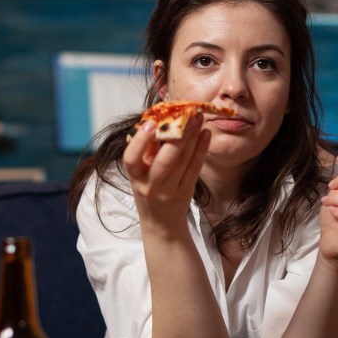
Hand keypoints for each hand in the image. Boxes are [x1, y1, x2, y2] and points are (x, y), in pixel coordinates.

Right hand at [123, 114, 210, 235]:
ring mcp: (170, 191)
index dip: (139, 141)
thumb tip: (157, 120)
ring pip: (182, 162)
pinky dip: (201, 150)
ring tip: (198, 118)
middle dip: (177, 135)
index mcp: (135, 177)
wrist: (161, 224)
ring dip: (192, 137)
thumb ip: (146, 151)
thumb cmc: (149, 191)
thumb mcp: (140, 173)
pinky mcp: (186, 192)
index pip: (131, 159)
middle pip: (165, 160)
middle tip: (186, 113)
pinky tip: (206, 134)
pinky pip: (195, 169)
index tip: (150, 122)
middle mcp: (151, 186)